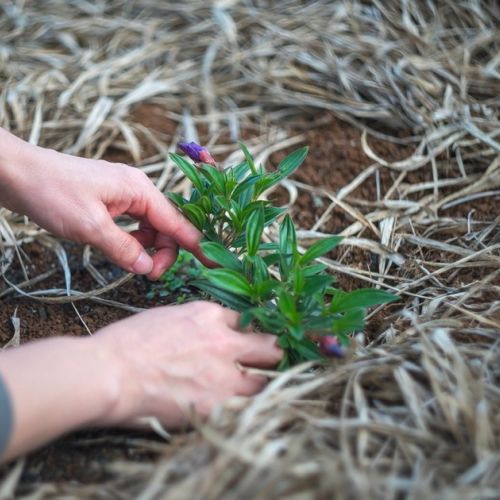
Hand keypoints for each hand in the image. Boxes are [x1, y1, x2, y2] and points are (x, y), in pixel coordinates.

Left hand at [0, 129, 203, 278]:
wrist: (18, 172)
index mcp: (140, 190)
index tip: (215, 265)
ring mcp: (124, 195)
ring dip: (147, 248)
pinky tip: (122, 250)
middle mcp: (138, 190)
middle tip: (148, 276)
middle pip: (166, 227)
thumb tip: (148, 269)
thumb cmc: (52, 192)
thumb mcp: (91, 227)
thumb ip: (124, 249)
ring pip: (150, 227)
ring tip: (133, 265)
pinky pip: (133, 224)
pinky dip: (133, 241)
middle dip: (163, 252)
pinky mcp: (111, 202)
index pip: (178, 222)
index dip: (197, 245)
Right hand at [0, 301, 281, 460]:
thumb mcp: (168, 317)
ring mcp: (224, 374)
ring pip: (265, 379)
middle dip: (273, 352)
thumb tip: (212, 331)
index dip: (252, 330)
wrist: (110, 373)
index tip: (255, 338)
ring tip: (251, 388)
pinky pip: (244, 407)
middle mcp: (224, 341)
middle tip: (271, 360)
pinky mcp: (217, 404)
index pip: (249, 319)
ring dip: (260, 383)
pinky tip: (232, 407)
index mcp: (210, 315)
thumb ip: (198, 323)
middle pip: (270, 345)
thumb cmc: (129, 343)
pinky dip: (242, 407)